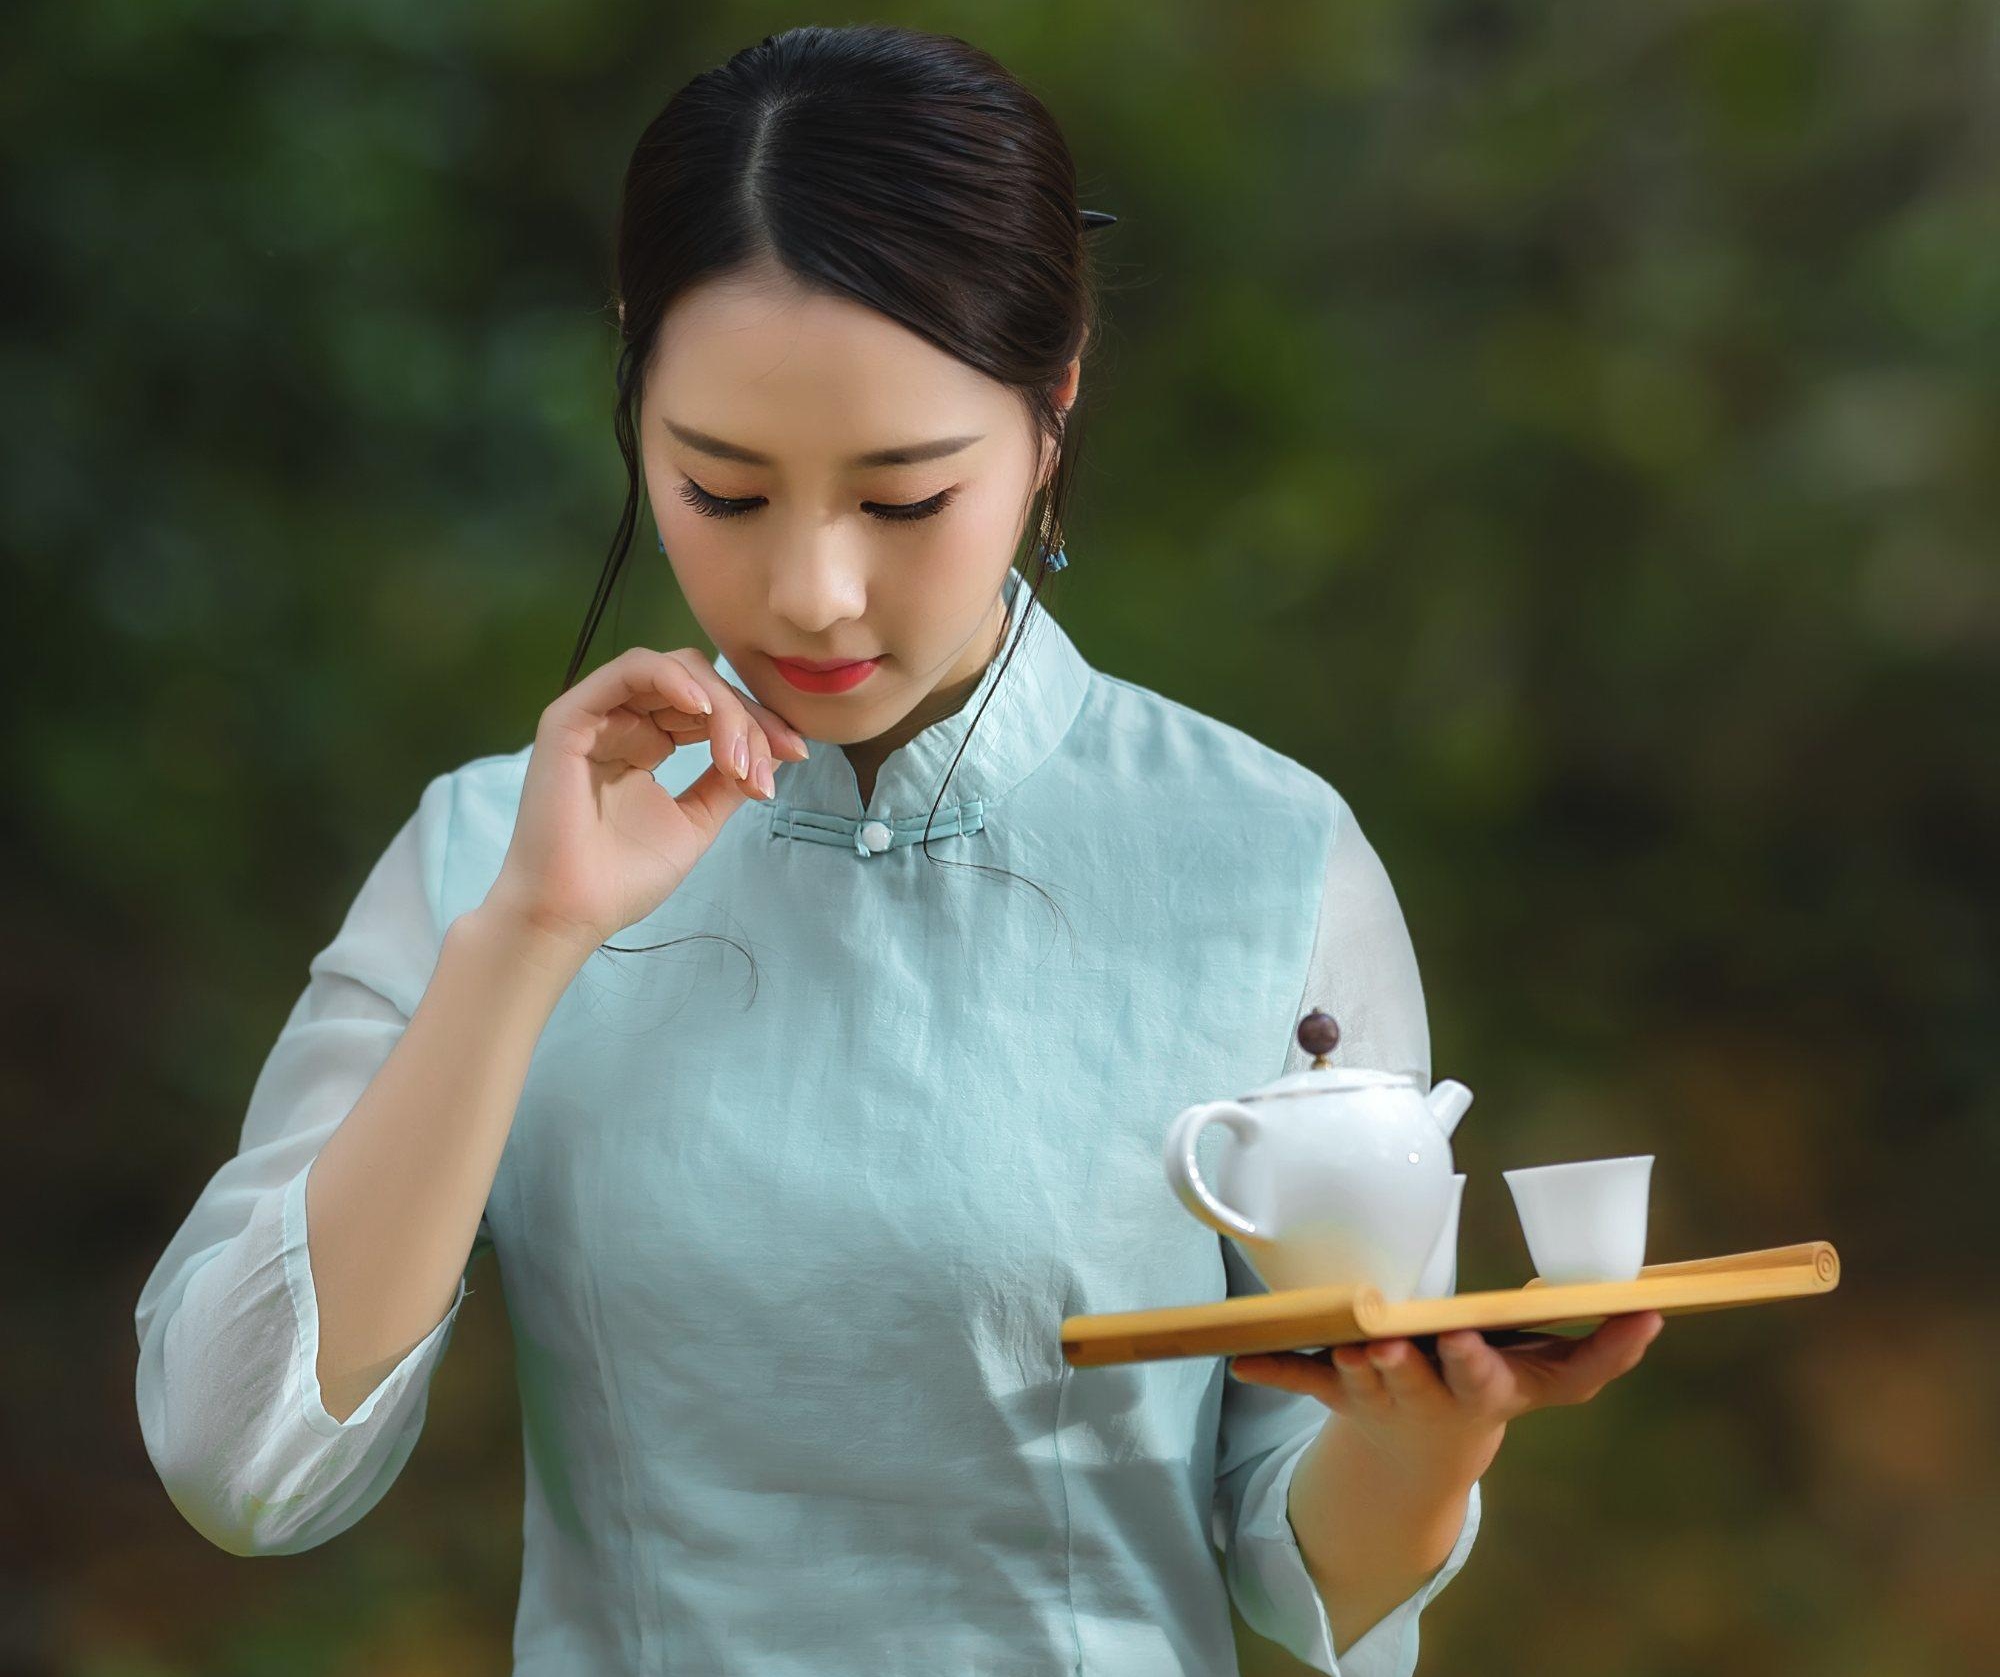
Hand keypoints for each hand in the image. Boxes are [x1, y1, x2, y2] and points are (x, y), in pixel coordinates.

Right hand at [483, 645, 811, 956]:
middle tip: (768, 764)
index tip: (796, 754)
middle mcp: (624, 721)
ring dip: (720, 706)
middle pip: (701, 686)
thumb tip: (774, 750)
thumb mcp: (696, 820)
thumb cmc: (625, 877)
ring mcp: (598, 716)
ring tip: (737, 757)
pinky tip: (702, 709)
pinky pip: (630, 670)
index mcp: (648, 742)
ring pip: (676, 673)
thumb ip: (728, 781)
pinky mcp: (572, 716)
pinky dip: (673, 679)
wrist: (574, 910)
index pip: (711, 709)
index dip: (758, 724)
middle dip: (748, 718)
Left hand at [1229, 1310, 1665, 1478]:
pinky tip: (1241, 1356)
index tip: (1464, 1340)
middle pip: (1414, 1383)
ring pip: (1359, 1381)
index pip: (1484, 1381)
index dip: (1474, 1364)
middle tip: (1388, 1342)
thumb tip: (1655, 1309)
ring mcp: (1381, 1398)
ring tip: (1335, 1337)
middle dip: (1402, 1365)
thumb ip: (1603, 1348)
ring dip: (1345, 1362)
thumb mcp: (1553, 1379)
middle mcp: (1429, 1398)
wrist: (1427, 1453)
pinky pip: (1300, 1378)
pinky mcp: (1338, 1393)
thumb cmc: (1496, 1387)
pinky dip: (1273, 1366)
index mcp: (1481, 1390)